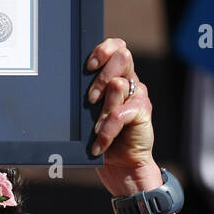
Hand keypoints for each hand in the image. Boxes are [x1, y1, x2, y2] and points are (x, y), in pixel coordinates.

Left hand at [85, 36, 160, 196]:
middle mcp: (130, 81)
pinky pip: (120, 113)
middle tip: (90, 99)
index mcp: (116, 75)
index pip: (116, 46)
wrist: (121, 167)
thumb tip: (70, 82)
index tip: (88, 67)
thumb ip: (87, 96)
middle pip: (122, 56)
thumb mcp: (88, 114)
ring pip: (119, 84)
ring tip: (94, 127)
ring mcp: (138, 96)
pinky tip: (99, 144)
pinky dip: (106, 131)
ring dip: (102, 107)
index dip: (102, 51)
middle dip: (101, 76)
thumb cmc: (100, 138)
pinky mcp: (143, 112)